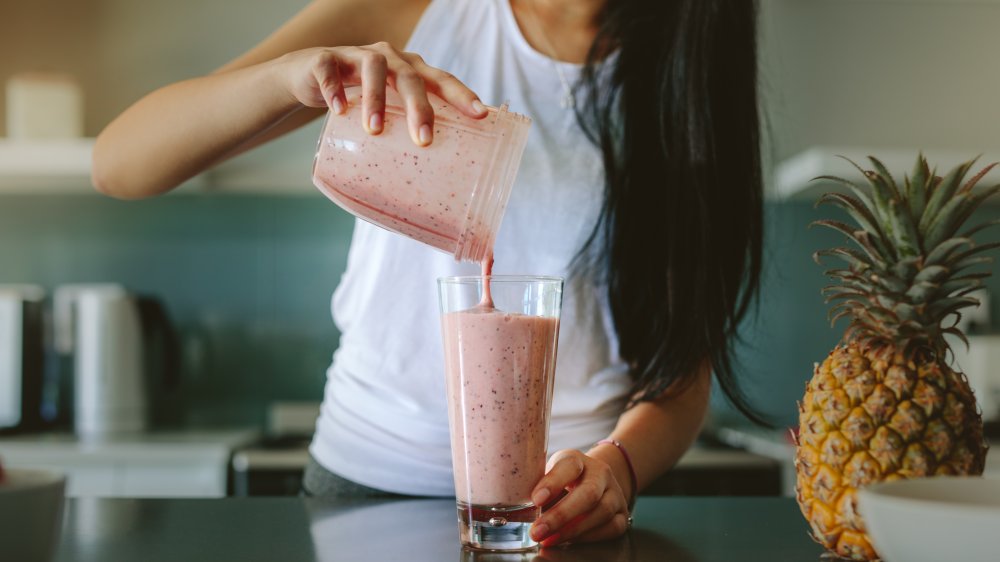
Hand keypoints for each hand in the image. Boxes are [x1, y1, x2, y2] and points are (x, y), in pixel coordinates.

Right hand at [272, 42, 487, 145]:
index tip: (480, 115)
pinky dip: (335, 89)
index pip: (441, 80)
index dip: (462, 95)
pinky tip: (339, 109)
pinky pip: (330, 70)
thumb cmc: (361, 98)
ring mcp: (357, 56)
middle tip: (423, 140)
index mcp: (411, 71)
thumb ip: (405, 133)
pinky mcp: (325, 60)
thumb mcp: (388, 111)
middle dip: (419, 107)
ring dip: (376, 99)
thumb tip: (428, 188)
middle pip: (410, 77)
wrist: (310, 75)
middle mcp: (390, 59)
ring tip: (375, 129)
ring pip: (373, 69)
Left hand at [529, 449, 631, 546]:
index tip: (535, 499)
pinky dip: (589, 537)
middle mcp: (600, 473)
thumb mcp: (549, 474)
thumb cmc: (563, 480)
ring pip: (602, 512)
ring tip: (549, 540)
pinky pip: (612, 527)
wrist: (596, 480)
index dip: (553, 482)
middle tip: (538, 531)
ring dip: (573, 530)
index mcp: (577, 459)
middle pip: (588, 493)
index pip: (569, 466)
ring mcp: (615, 492)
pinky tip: (569, 541)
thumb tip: (515, 511)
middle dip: (561, 515)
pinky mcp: (622, 512)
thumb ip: (536, 487)